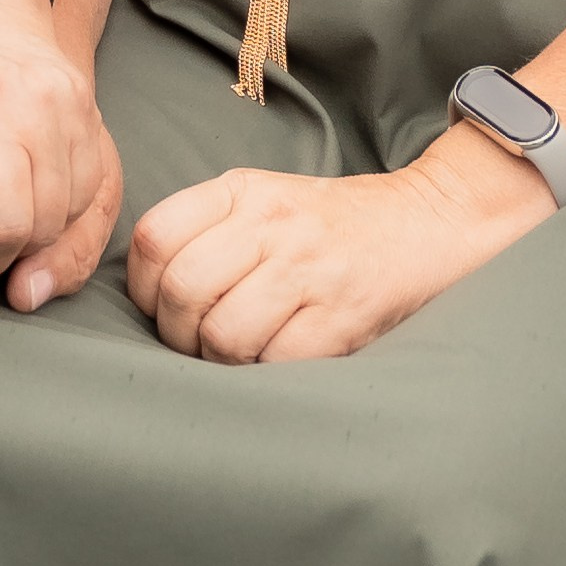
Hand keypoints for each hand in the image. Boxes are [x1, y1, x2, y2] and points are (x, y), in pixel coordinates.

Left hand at [126, 128, 551, 363]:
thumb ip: (206, 229)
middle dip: (176, 334)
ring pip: (222, 335)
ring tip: (238, 354)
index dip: (141, 287)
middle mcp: (271, 223)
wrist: (424, 222)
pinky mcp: (342, 315)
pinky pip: (274, 362)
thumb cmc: (328, 224)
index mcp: (242, 191)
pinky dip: (265, 374)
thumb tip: (145, 292)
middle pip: (181, 292)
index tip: (158, 307)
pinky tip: (277, 361)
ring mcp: (308, 268)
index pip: (154, 236)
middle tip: (196, 343)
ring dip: (219, 361)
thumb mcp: (262, 200)